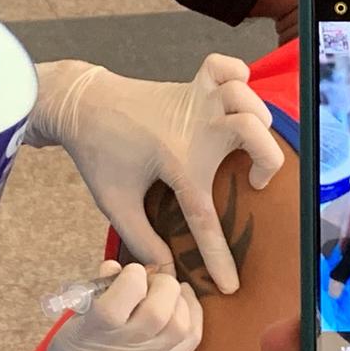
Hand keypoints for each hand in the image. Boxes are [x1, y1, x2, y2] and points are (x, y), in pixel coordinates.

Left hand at [26, 55, 282, 293]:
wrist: (81, 103)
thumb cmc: (97, 153)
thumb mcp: (113, 202)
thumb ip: (140, 237)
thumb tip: (163, 269)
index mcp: (176, 161)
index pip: (205, 217)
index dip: (219, 257)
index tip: (231, 283)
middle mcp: (194, 128)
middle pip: (252, 132)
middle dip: (268, 160)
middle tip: (253, 180)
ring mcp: (194, 101)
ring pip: (244, 95)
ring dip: (256, 116)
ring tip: (246, 136)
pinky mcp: (190, 84)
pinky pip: (225, 66)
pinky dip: (237, 74)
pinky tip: (233, 93)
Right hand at [42, 261, 202, 350]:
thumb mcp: (71, 326)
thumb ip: (94, 294)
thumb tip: (115, 266)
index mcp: (99, 330)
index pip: (129, 290)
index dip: (133, 273)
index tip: (129, 275)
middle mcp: (128, 346)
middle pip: (159, 308)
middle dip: (160, 284)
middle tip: (151, 282)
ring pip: (180, 323)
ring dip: (178, 299)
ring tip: (166, 293)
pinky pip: (192, 338)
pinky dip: (193, 314)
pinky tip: (181, 304)